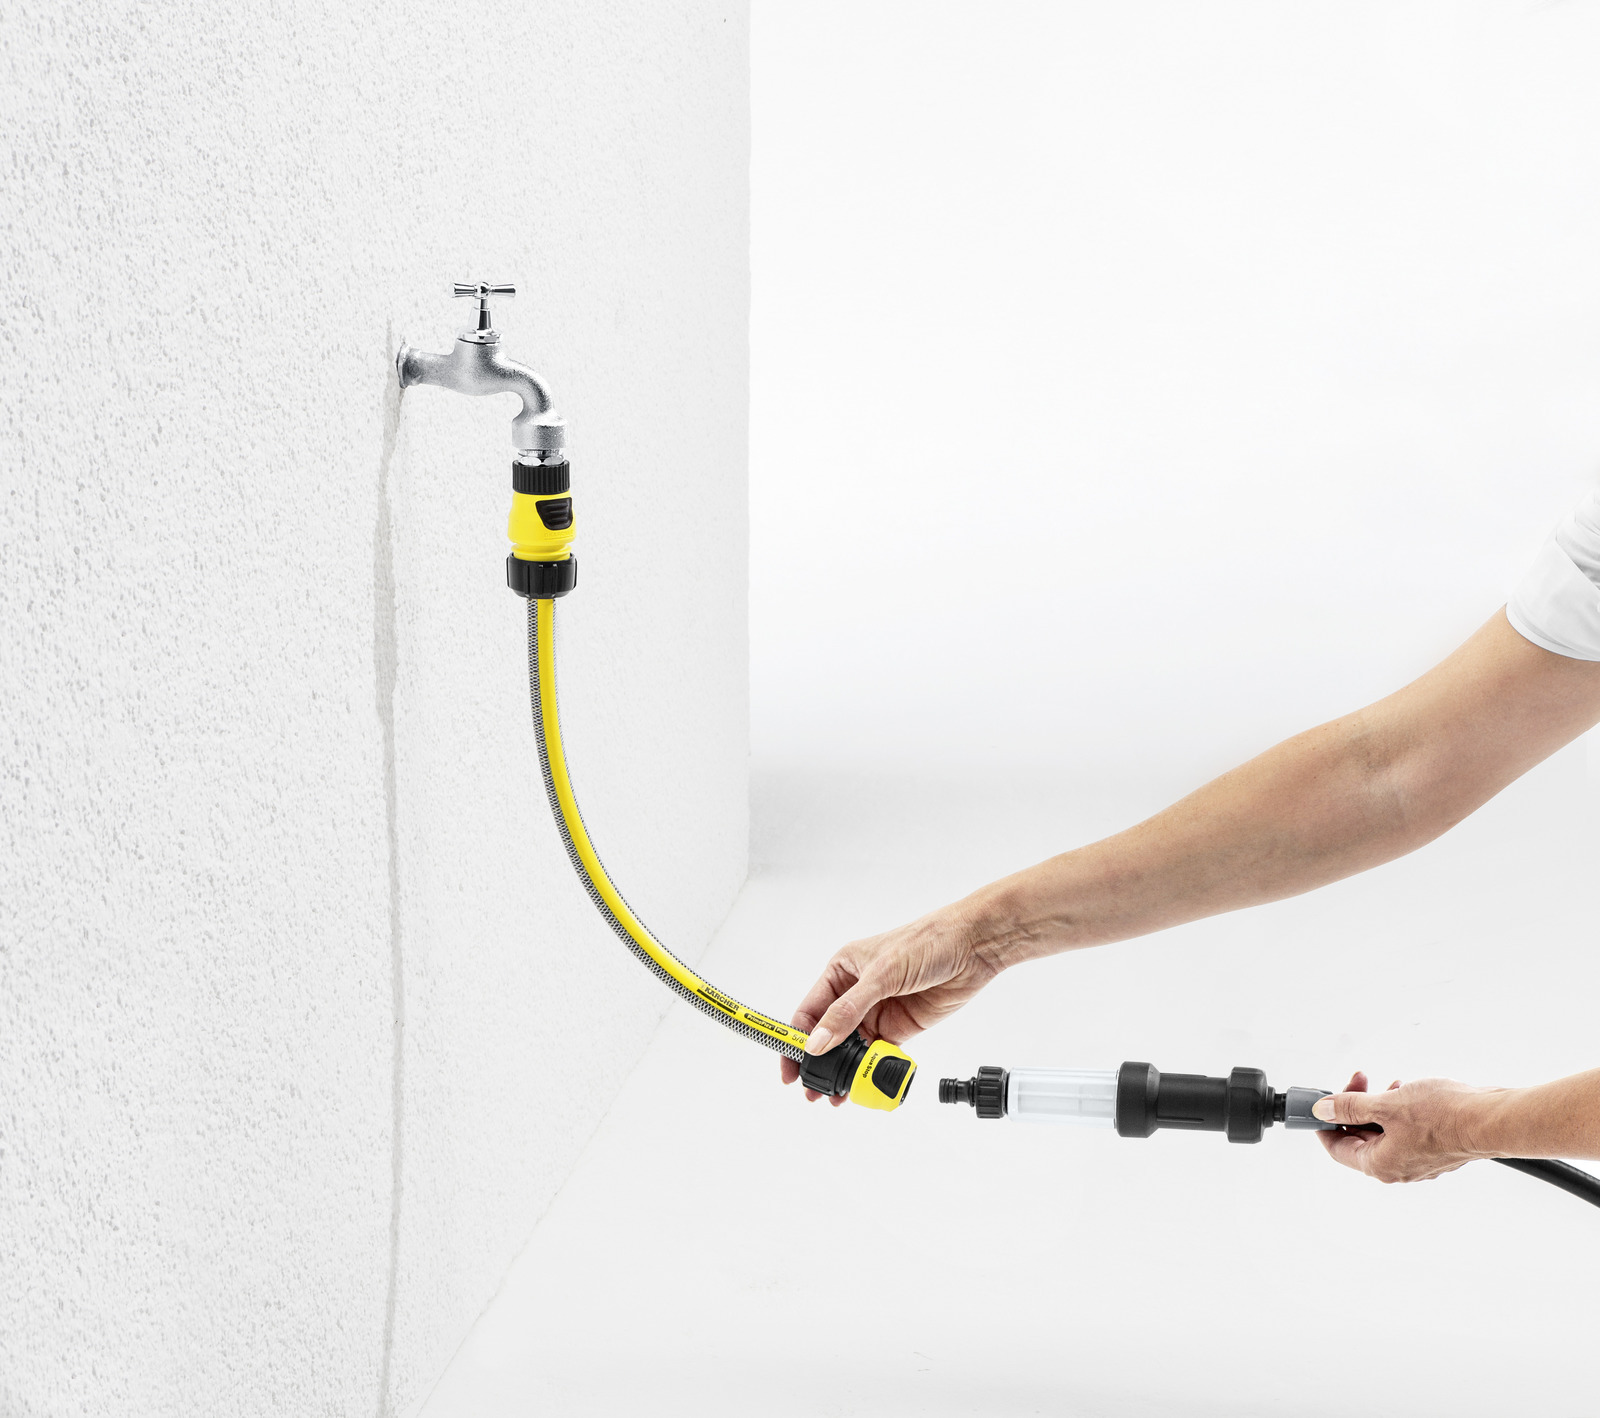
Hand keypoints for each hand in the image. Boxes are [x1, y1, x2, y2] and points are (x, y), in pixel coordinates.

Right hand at [780, 905, 1001, 1104]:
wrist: (972, 947)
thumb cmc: (924, 942)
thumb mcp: (881, 975)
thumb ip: (847, 1012)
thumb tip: (817, 1043)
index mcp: (842, 971)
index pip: (809, 1011)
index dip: (797, 1039)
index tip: (790, 1067)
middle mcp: (855, 993)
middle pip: (827, 1035)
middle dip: (819, 1063)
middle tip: (811, 1090)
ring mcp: (877, 1011)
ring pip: (851, 1049)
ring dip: (843, 1072)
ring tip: (834, 1096)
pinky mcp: (899, 1028)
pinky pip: (878, 1054)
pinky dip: (870, 1070)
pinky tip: (865, 1084)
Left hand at [1314, 1071, 1500, 1182]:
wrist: (1490, 1119)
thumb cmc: (1444, 1117)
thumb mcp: (1386, 1105)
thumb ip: (1351, 1107)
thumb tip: (1324, 1109)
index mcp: (1381, 1164)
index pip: (1338, 1149)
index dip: (1324, 1126)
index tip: (1319, 1107)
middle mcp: (1399, 1167)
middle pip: (1361, 1138)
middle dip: (1354, 1107)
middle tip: (1357, 1081)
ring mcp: (1419, 1159)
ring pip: (1385, 1131)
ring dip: (1378, 1105)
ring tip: (1385, 1084)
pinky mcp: (1435, 1147)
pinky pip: (1405, 1129)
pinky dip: (1398, 1109)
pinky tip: (1405, 1091)